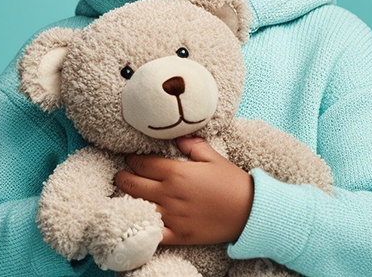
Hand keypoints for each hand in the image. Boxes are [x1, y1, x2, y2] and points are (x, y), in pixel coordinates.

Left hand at [115, 136, 253, 245]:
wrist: (250, 212)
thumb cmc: (233, 183)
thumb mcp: (214, 157)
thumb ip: (192, 145)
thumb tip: (176, 138)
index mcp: (177, 172)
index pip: (142, 164)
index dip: (132, 160)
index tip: (129, 159)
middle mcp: (169, 194)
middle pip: (132, 184)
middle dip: (123, 178)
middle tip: (121, 175)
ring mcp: (172, 216)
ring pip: (136, 207)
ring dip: (127, 200)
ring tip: (125, 195)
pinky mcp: (178, 235)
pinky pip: (151, 232)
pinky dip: (140, 227)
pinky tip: (136, 221)